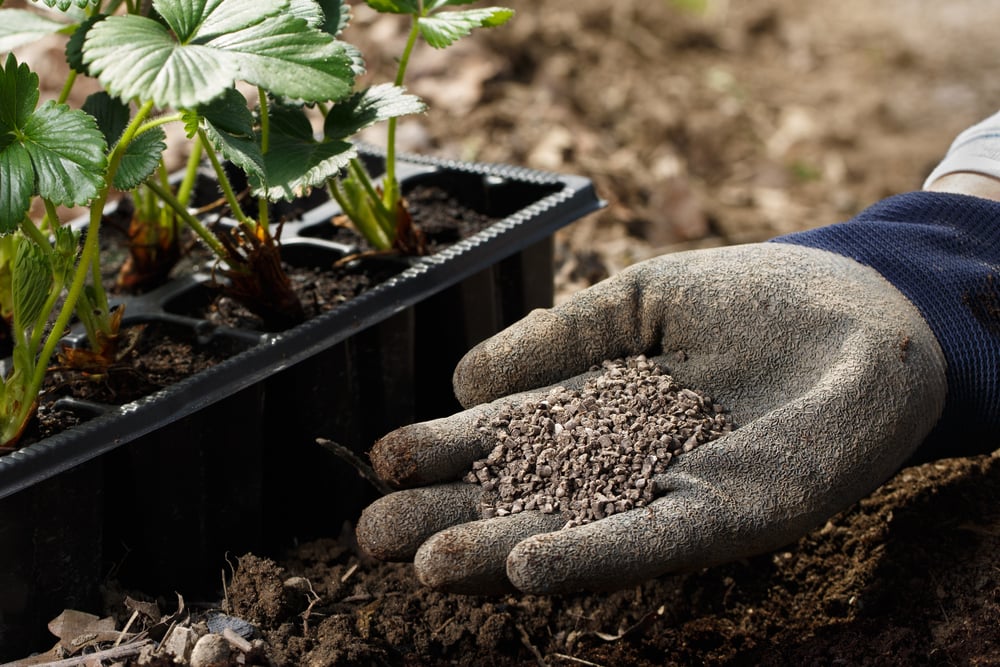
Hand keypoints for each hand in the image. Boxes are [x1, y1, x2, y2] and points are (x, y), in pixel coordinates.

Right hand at [355, 243, 945, 593]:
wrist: (862, 310)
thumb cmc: (754, 297)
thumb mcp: (640, 301)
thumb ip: (560, 334)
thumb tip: (463, 375)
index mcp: (600, 410)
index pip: (509, 437)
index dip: (446, 451)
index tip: (381, 463)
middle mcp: (626, 465)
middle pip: (524, 497)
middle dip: (449, 517)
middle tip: (372, 539)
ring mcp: (672, 495)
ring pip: (573, 532)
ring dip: (500, 552)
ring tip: (428, 564)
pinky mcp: (730, 518)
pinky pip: (651, 541)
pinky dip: (590, 556)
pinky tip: (529, 568)